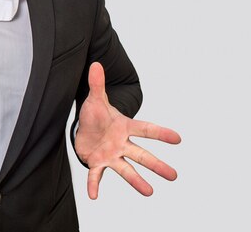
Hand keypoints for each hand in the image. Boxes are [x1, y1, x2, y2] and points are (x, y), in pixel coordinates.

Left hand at [75, 62, 181, 198]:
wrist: (83, 130)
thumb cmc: (95, 116)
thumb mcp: (95, 99)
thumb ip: (97, 84)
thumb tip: (95, 64)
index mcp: (125, 127)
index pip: (145, 129)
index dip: (161, 133)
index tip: (178, 138)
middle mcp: (122, 144)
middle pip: (141, 154)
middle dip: (156, 164)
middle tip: (174, 176)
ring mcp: (111, 155)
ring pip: (125, 169)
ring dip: (136, 181)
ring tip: (149, 193)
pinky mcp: (97, 163)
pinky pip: (96, 176)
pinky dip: (94, 185)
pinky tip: (94, 197)